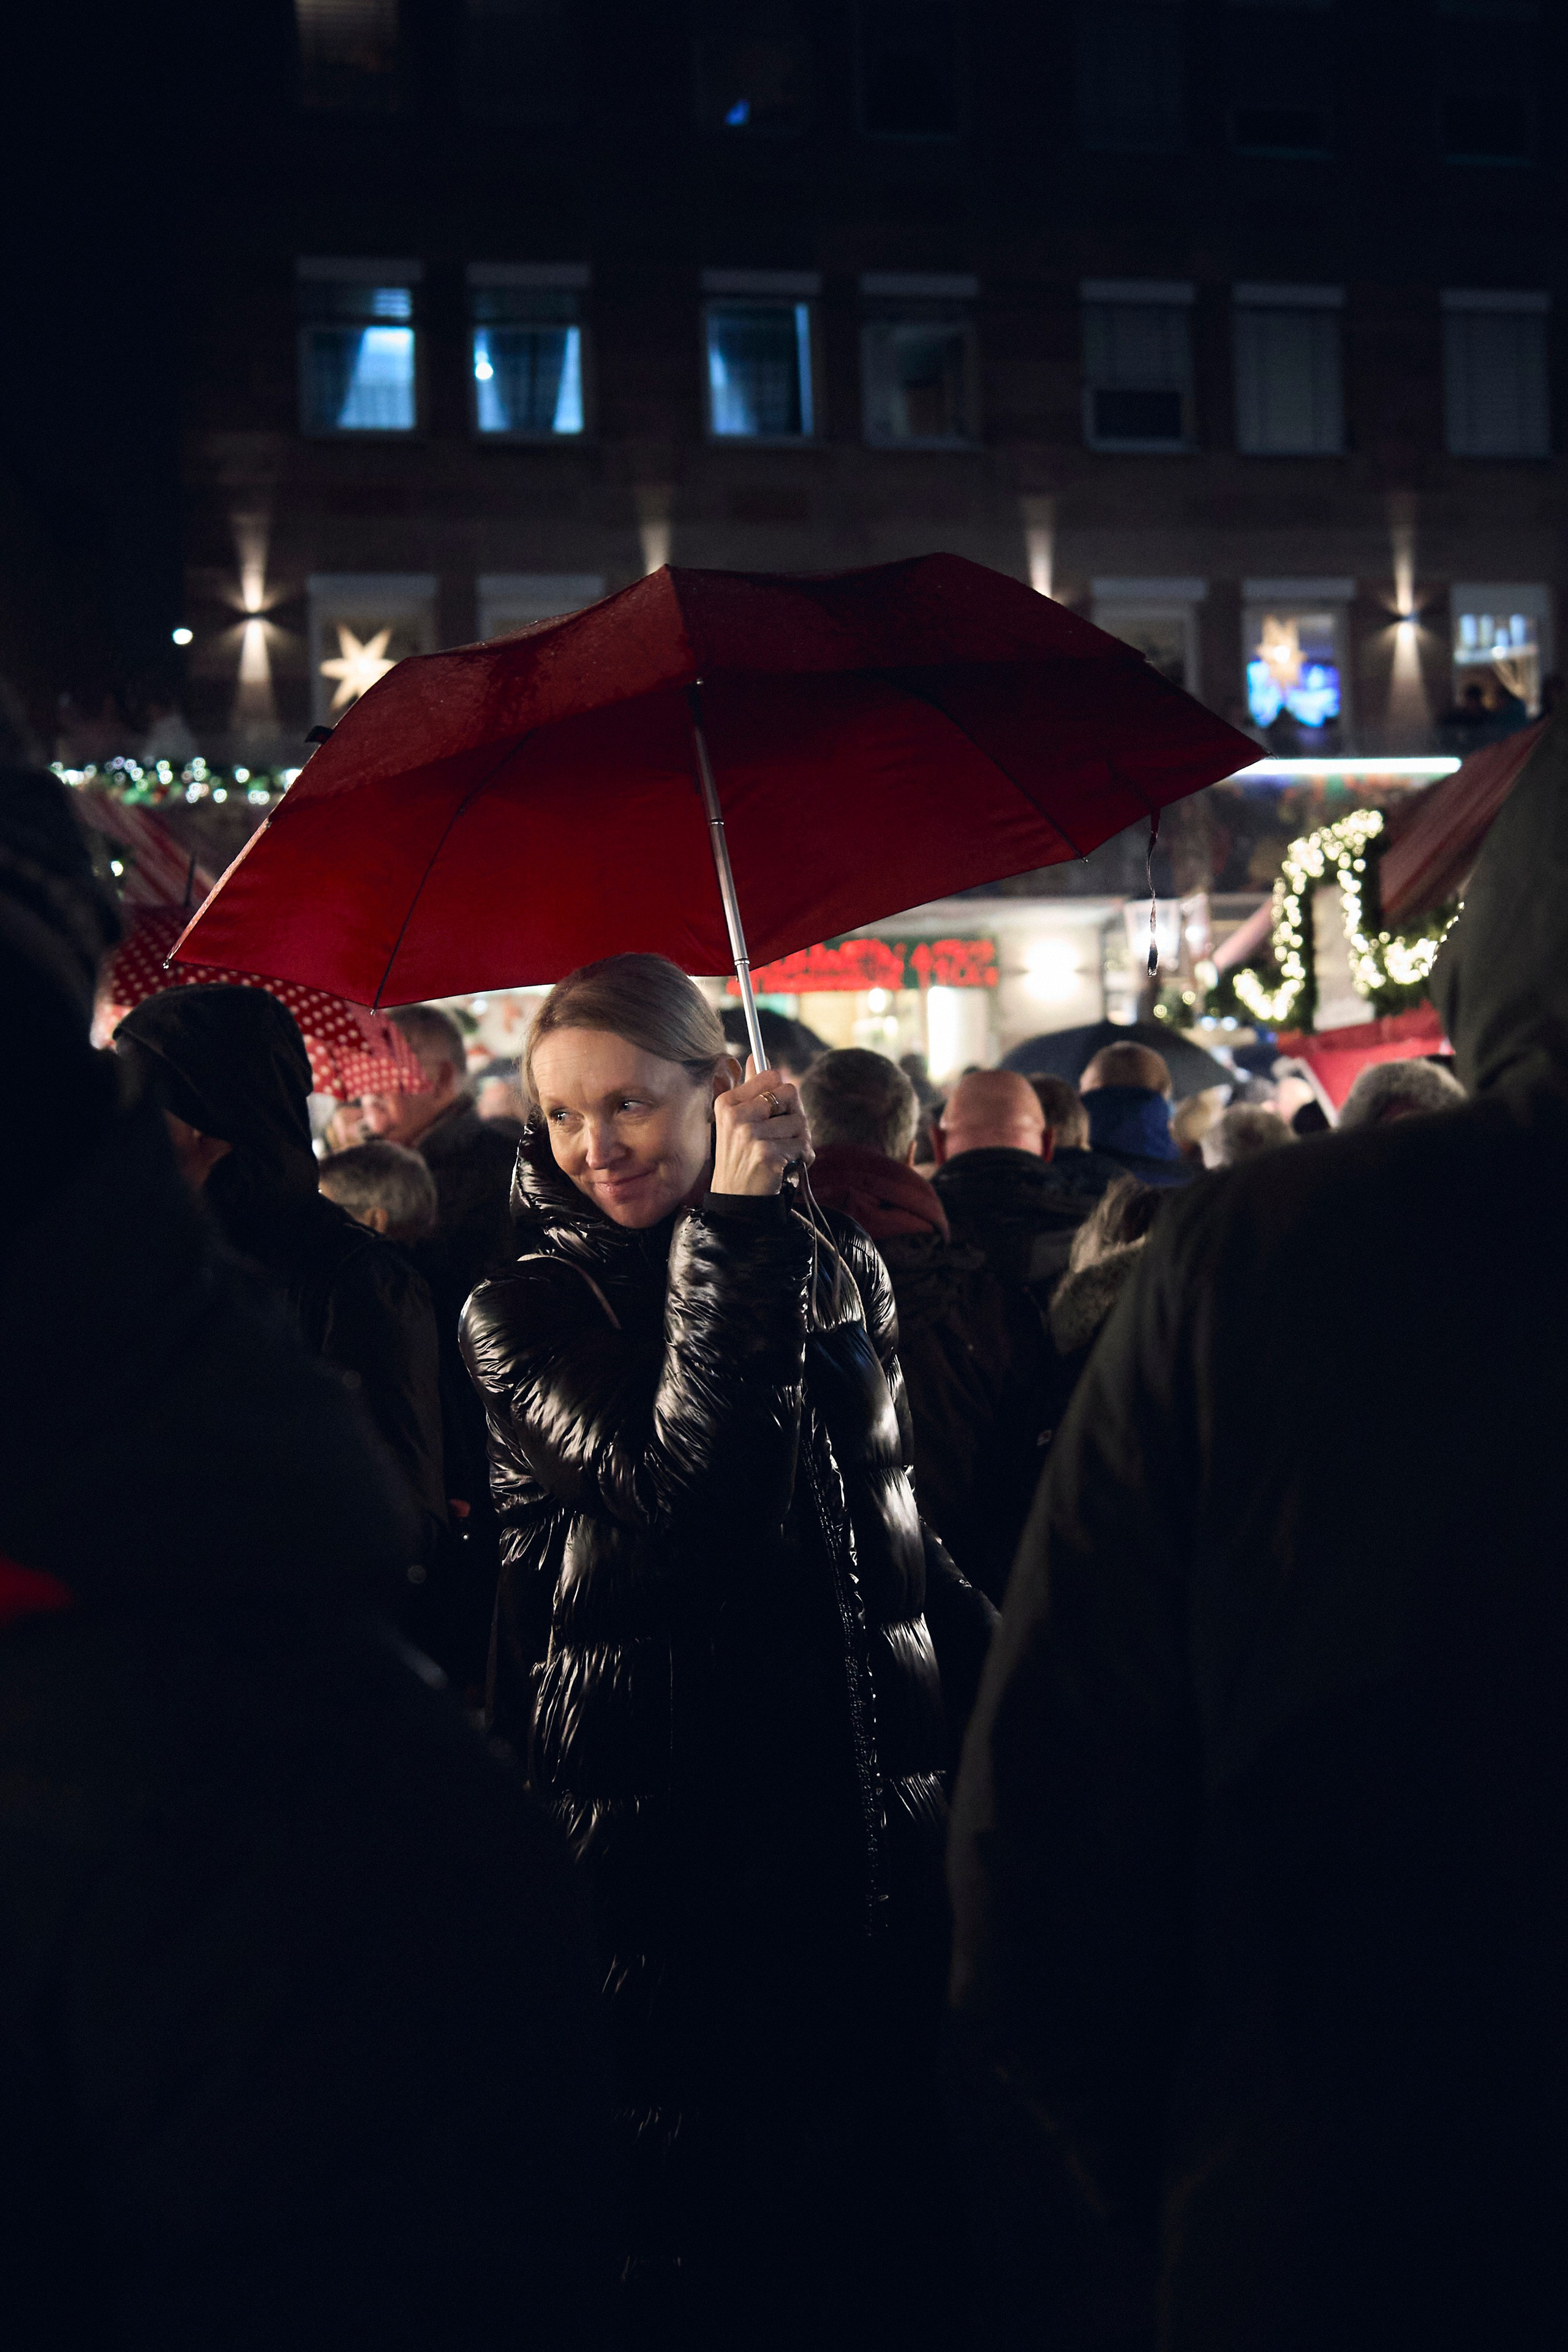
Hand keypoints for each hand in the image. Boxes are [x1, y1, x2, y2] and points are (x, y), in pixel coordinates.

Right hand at [711, 1058, 813, 1196]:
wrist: (736, 1201)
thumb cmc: (741, 1159)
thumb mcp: (738, 1122)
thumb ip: (750, 1089)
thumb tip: (756, 1056)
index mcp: (727, 1102)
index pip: (772, 1076)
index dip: (781, 1096)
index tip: (775, 1113)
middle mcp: (736, 1116)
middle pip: (790, 1093)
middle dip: (794, 1116)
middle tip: (784, 1136)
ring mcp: (750, 1135)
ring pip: (800, 1121)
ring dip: (800, 1141)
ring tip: (783, 1154)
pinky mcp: (767, 1154)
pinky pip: (802, 1145)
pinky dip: (802, 1158)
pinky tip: (787, 1167)